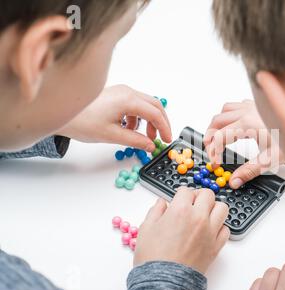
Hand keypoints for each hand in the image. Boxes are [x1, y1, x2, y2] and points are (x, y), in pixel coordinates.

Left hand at [57, 85, 171, 150]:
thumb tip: (150, 145)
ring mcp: (121, 91)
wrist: (60, 113)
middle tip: (161, 138)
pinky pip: (135, 105)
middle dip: (160, 123)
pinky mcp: (116, 95)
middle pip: (154, 105)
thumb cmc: (82, 122)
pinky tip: (129, 129)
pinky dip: (138, 117)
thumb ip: (135, 141)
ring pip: (145, 105)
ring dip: (149, 121)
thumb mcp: (112, 136)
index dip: (164, 128)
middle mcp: (127, 92)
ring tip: (143, 137)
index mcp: (128, 99)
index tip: (166, 140)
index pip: (155, 113)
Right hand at [134, 187, 229, 273]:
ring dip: (213, 208)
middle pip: (208, 194)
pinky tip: (209, 230)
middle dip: (199, 196)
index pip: (186, 190)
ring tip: (204, 214)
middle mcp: (199, 218)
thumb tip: (161, 203)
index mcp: (181, 210)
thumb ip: (156, 211)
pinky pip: (226, 229)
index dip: (180, 195)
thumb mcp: (146, 228)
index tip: (178, 200)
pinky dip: (219, 227)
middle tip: (193, 203)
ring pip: (222, 208)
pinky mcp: (217, 245)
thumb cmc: (154, 258)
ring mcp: (210, 231)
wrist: (164, 282)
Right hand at [204, 100, 284, 188]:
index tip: (215, 163)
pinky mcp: (257, 106)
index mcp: (247, 125)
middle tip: (212, 153)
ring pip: (224, 111)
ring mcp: (251, 107)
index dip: (212, 152)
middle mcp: (247, 112)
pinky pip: (235, 106)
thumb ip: (249, 171)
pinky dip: (229, 116)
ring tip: (218, 140)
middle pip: (216, 121)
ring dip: (217, 124)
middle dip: (210, 138)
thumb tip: (234, 181)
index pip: (218, 137)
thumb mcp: (269, 160)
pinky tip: (234, 127)